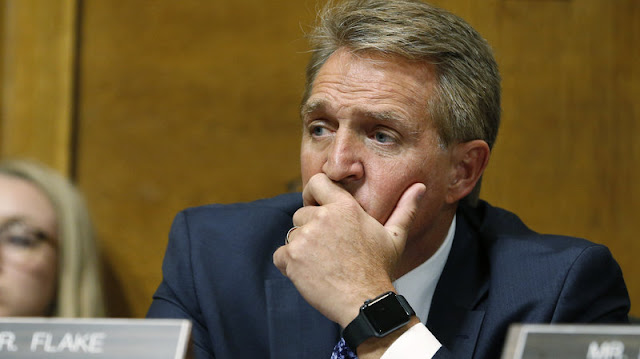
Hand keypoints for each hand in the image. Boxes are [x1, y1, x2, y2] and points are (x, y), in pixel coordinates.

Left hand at [273, 173, 425, 326]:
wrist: (365, 302)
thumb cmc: (379, 269)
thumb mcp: (394, 236)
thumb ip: (405, 208)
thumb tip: (420, 187)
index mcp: (344, 207)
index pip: (316, 182)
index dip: (312, 194)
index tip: (315, 206)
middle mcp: (322, 217)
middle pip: (301, 214)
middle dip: (310, 229)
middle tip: (329, 250)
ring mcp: (305, 237)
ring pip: (292, 235)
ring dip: (301, 248)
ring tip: (323, 264)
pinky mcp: (292, 257)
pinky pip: (280, 254)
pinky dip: (289, 265)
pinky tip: (310, 274)